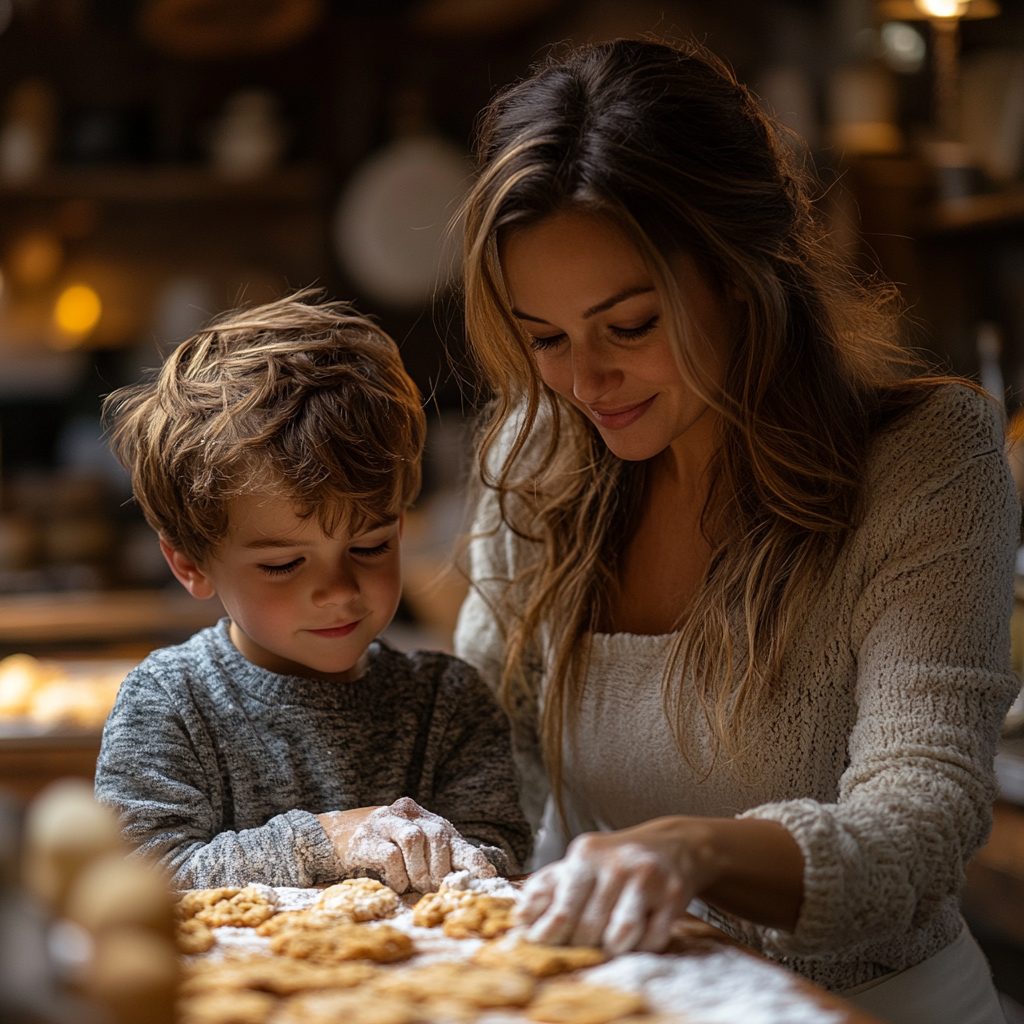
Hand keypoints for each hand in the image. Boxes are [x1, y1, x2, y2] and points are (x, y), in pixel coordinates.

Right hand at [317, 796, 496, 893]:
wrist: (339, 837)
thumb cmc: (386, 850)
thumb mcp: (416, 853)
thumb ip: (438, 862)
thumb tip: (469, 885)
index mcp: (427, 820)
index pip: (456, 838)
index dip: (473, 858)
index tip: (488, 877)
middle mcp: (410, 814)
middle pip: (437, 834)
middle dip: (439, 868)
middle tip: (433, 887)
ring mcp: (387, 821)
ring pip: (413, 839)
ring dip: (417, 869)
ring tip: (414, 884)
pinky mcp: (367, 836)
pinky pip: (390, 854)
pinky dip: (398, 875)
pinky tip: (397, 884)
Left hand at [515, 818, 710, 955]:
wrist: (670, 845)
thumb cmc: (614, 862)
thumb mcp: (578, 865)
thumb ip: (546, 890)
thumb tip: (518, 919)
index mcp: (586, 854)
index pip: (562, 910)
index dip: (549, 936)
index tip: (541, 947)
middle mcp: (617, 863)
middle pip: (588, 929)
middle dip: (582, 944)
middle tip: (582, 943)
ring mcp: (647, 877)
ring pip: (619, 937)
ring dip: (612, 947)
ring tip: (608, 939)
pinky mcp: (674, 894)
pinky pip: (651, 940)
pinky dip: (640, 946)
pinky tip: (637, 933)